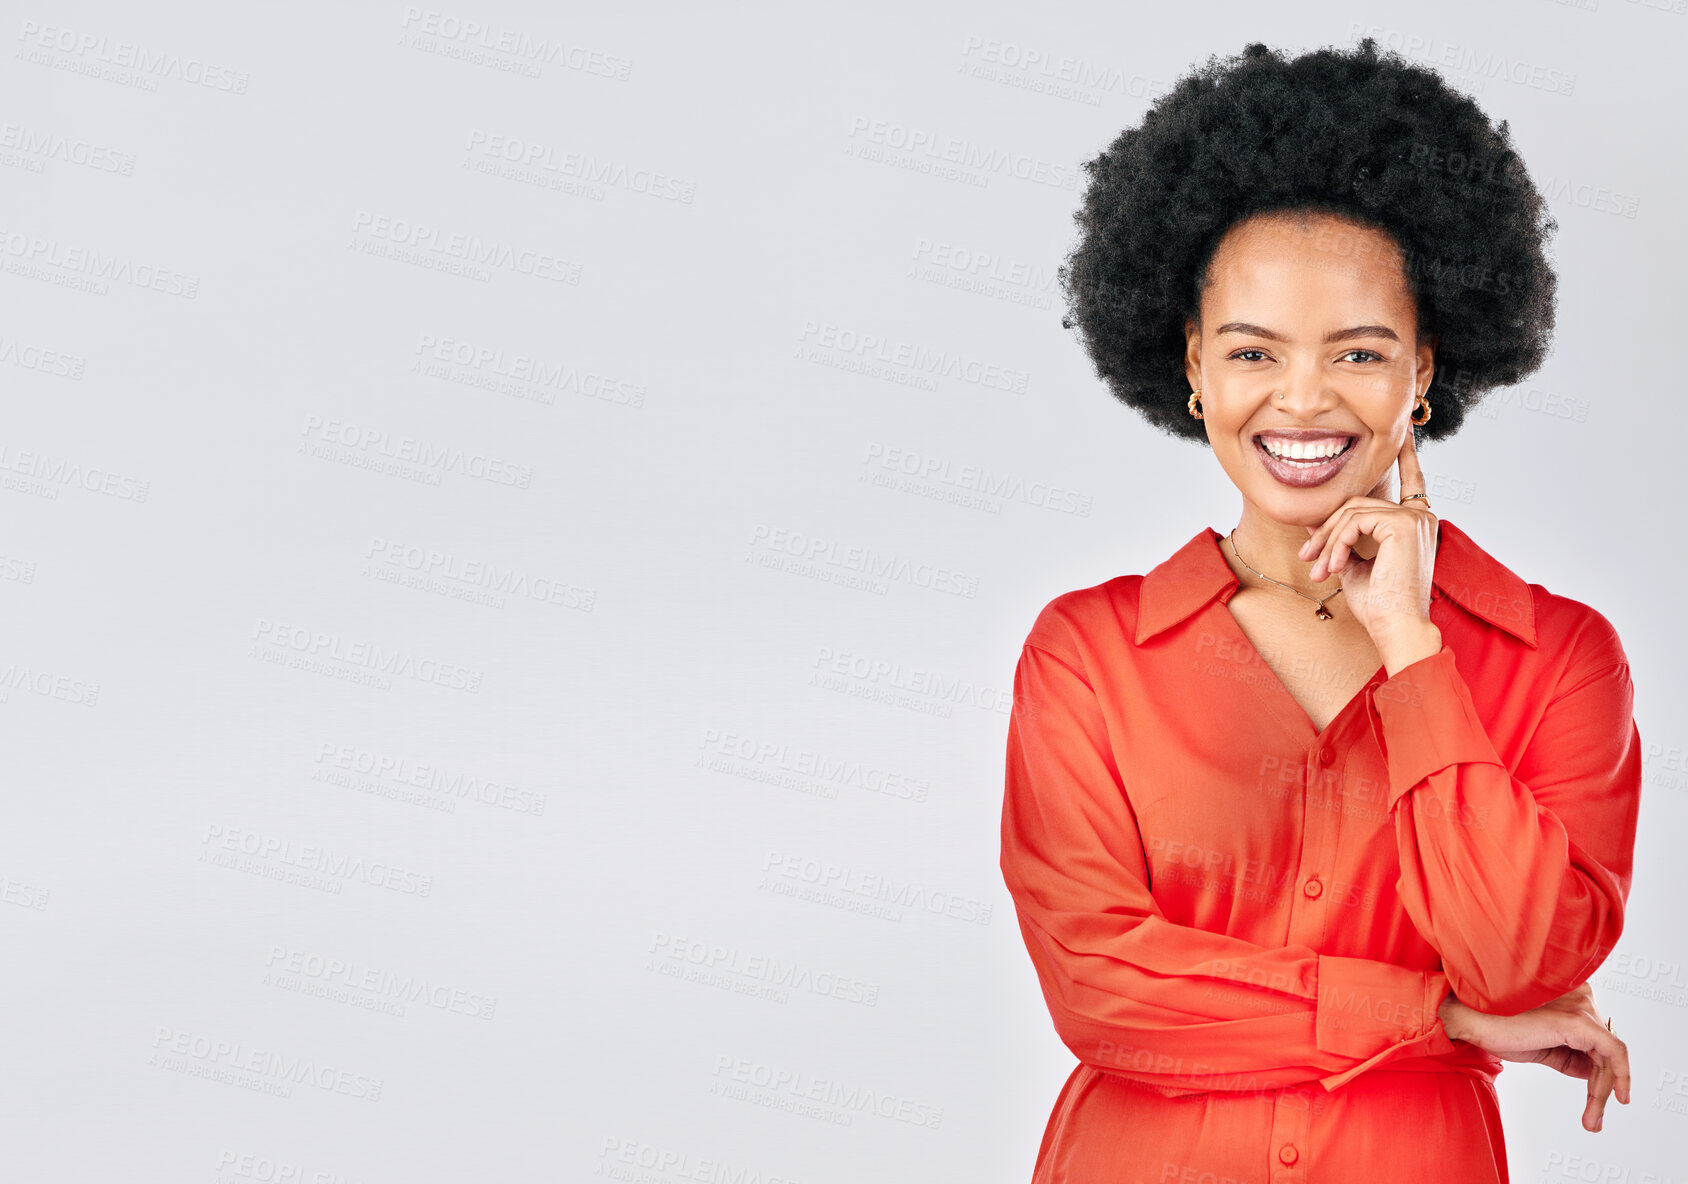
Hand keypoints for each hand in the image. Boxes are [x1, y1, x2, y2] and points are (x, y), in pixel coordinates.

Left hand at [1296, 430, 1439, 656]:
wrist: (1395, 628)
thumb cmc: (1378, 605)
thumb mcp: (1353, 565)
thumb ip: (1341, 538)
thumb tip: (1314, 518)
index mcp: (1414, 523)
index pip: (1410, 481)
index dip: (1405, 454)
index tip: (1404, 430)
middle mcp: (1419, 516)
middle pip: (1358, 502)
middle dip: (1327, 529)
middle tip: (1307, 558)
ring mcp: (1414, 518)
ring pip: (1352, 511)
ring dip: (1327, 541)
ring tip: (1319, 570)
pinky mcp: (1403, 524)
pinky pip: (1354, 521)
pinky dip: (1337, 543)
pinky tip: (1335, 567)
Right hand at [1439, 983, 1629, 1132]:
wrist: (1471, 1019)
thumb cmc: (1497, 1026)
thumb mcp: (1541, 1045)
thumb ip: (1569, 1055)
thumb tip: (1592, 1073)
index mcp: (1570, 996)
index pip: (1596, 1039)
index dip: (1597, 1071)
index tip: (1595, 1099)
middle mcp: (1579, 996)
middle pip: (1604, 1049)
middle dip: (1600, 1086)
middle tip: (1593, 1117)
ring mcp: (1580, 1007)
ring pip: (1609, 1056)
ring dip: (1602, 1092)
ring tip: (1592, 1119)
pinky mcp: (1578, 1022)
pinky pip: (1614, 1052)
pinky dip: (1620, 1076)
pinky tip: (1617, 1097)